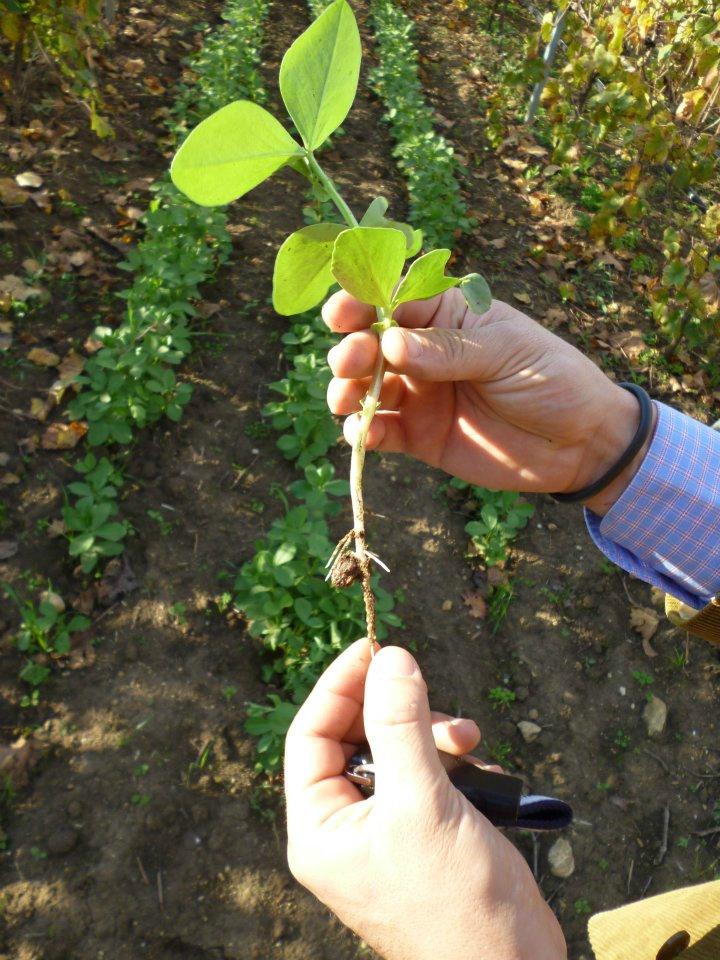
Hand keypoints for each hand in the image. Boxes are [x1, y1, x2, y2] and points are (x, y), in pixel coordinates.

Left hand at [285, 640, 565, 959]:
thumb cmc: (456, 902)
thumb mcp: (422, 801)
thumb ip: (401, 724)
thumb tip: (391, 657)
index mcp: (320, 828)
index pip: (311, 734)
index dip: (340, 685)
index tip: (376, 647)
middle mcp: (345, 827)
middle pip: (357, 737)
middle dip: (400, 713)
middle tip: (436, 701)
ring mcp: (385, 831)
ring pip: (398, 751)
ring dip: (434, 737)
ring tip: (469, 743)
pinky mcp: (424, 832)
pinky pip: (428, 775)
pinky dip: (454, 765)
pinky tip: (481, 776)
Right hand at [324, 291, 651, 514]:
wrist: (580, 443)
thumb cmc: (552, 379)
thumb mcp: (506, 352)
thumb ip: (449, 350)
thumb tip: (390, 344)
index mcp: (446, 316)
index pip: (392, 300)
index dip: (361, 302)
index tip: (342, 312)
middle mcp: (424, 353)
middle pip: (369, 343)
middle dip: (352, 348)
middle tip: (355, 359)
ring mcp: (419, 395)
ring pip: (364, 387)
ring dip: (347, 389)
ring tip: (348, 396)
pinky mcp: (419, 437)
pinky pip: (379, 432)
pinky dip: (363, 432)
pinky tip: (364, 432)